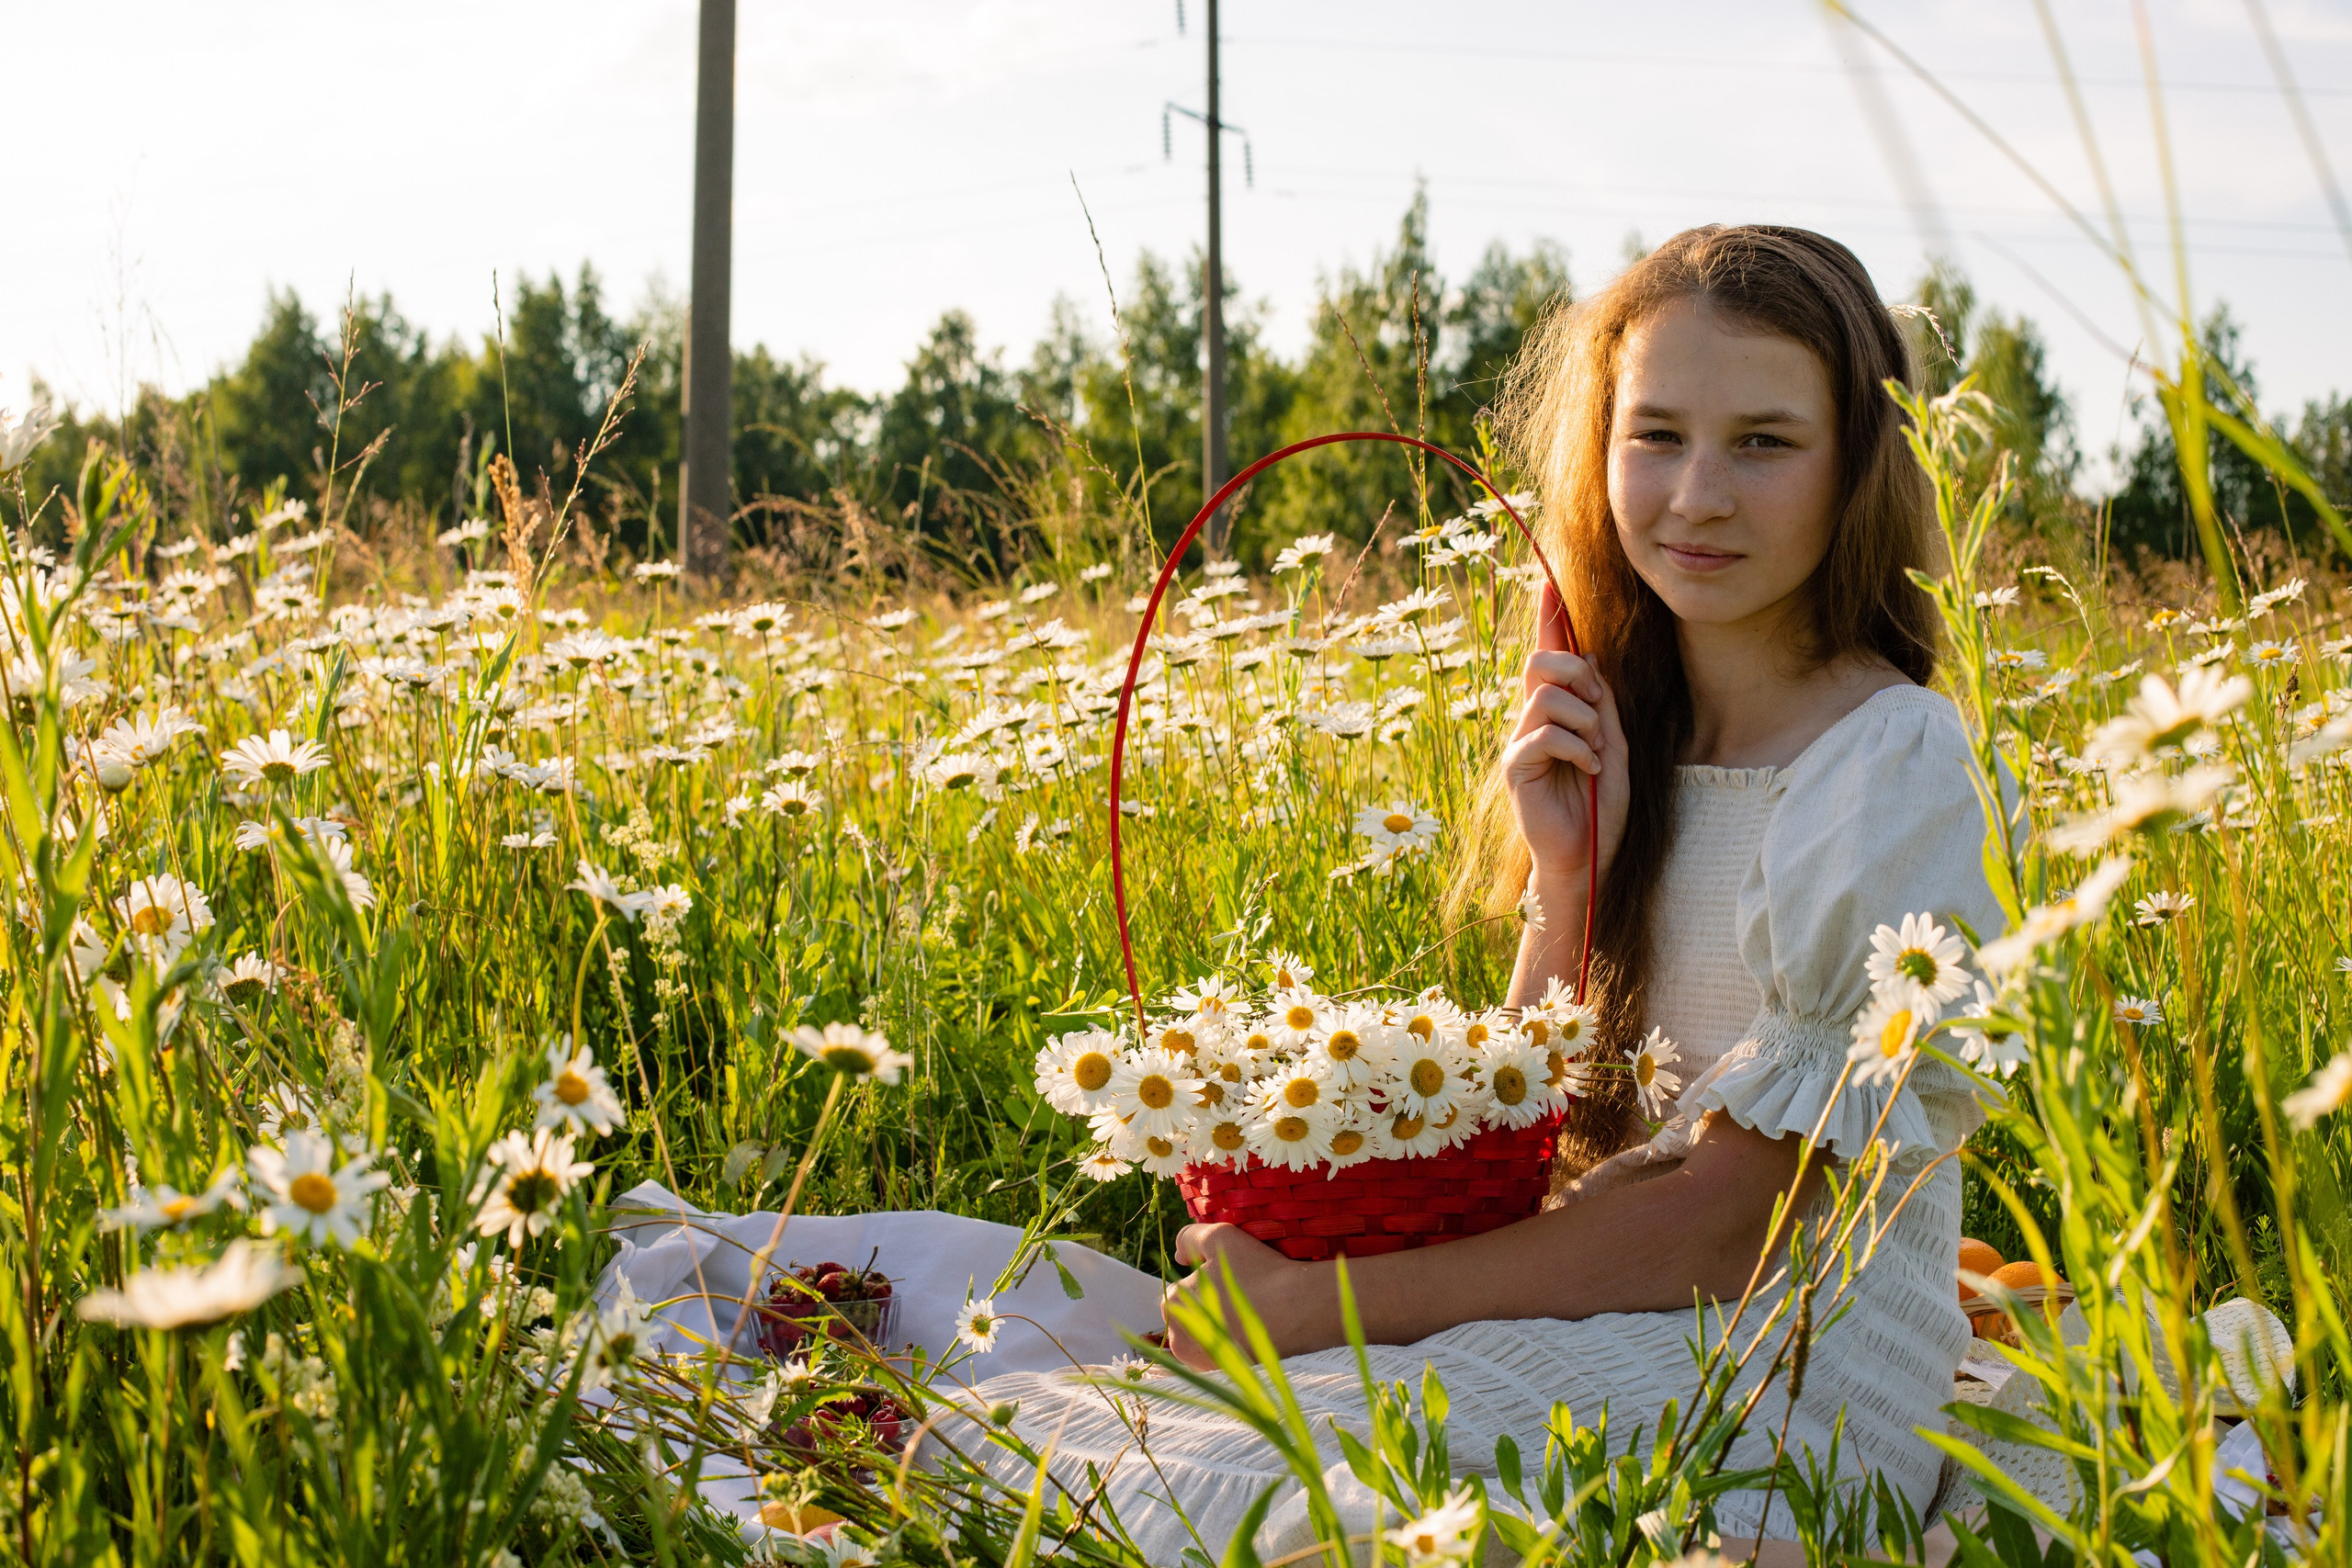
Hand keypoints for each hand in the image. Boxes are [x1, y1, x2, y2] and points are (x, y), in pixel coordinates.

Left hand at [1161, 1223, 1319, 1367]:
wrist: (1300, 1310)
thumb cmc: (1258, 1270)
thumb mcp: (1219, 1236)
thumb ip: (1189, 1238)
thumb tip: (1177, 1255)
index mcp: (1172, 1305)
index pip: (1177, 1294)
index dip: (1202, 1285)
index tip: (1227, 1281)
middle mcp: (1179, 1340)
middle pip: (1188, 1319)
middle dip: (1206, 1308)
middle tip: (1237, 1298)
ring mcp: (1201, 1363)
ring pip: (1202, 1339)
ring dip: (1217, 1328)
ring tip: (1244, 1316)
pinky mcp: (1225, 1377)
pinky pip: (1220, 1357)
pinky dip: (1231, 1347)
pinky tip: (1250, 1333)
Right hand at [1504, 583, 1628, 887]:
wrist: (1587, 857)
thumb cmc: (1601, 807)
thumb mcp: (1615, 746)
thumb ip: (1603, 706)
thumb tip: (1592, 661)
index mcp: (1558, 712)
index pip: (1551, 655)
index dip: (1549, 618)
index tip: (1547, 581)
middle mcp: (1533, 720)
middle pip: (1543, 662)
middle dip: (1578, 672)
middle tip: (1598, 708)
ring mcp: (1520, 741)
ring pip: (1546, 695)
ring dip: (1584, 718)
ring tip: (1596, 750)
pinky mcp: (1514, 767)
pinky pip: (1544, 734)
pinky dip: (1577, 748)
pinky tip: (1589, 769)